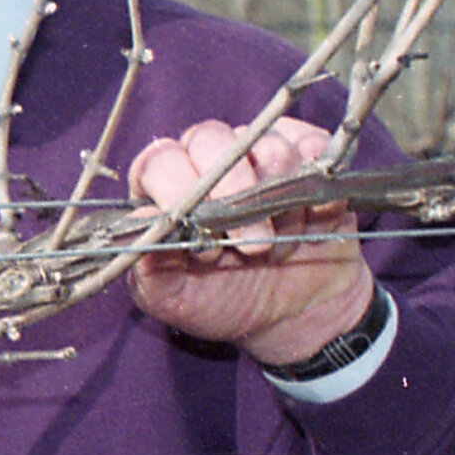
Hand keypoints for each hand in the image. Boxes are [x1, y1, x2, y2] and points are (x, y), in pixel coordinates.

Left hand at [126, 116, 374, 360]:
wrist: (291, 315)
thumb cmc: (223, 300)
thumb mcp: (177, 299)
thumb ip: (150, 270)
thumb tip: (137, 231)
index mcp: (165, 187)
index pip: (159, 161)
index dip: (180, 191)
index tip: (202, 237)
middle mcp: (208, 160)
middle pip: (211, 139)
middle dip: (235, 193)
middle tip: (253, 246)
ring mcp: (260, 152)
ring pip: (268, 144)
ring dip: (280, 201)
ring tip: (281, 244)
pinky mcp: (308, 156)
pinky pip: (315, 150)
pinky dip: (317, 190)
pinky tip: (314, 223)